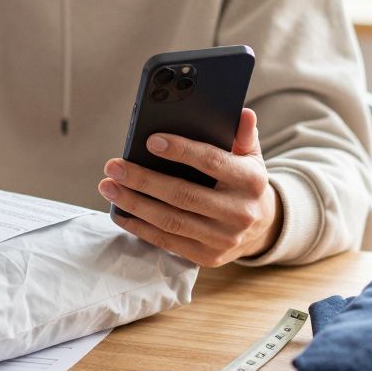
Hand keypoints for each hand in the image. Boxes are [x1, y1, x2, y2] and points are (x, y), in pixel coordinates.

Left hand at [97, 108, 281, 266]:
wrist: (262, 228)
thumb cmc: (245, 184)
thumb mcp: (251, 157)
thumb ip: (243, 135)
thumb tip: (243, 113)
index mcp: (251, 181)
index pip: (212, 162)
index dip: (181, 151)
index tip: (150, 141)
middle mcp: (240, 213)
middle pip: (183, 195)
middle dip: (143, 180)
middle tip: (114, 166)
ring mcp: (223, 239)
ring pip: (170, 221)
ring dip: (134, 204)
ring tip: (109, 187)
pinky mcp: (207, 257)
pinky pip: (167, 241)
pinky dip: (139, 227)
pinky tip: (120, 212)